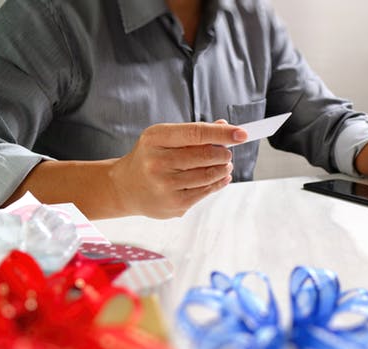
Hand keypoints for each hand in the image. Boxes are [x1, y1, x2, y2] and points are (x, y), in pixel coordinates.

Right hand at [110, 121, 246, 217]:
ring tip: (224, 165)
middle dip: (223, 153)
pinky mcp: (174, 203)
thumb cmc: (149, 158)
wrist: (125, 187)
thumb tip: (225, 126)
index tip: (241, 134)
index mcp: (155, 138)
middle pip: (205, 155)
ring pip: (208, 175)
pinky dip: (218, 183)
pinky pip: (205, 191)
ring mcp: (165, 185)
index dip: (222, 134)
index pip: (196, 133)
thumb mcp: (164, 139)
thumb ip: (194, 133)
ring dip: (223, 169)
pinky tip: (221, 177)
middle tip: (227, 153)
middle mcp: (158, 161)